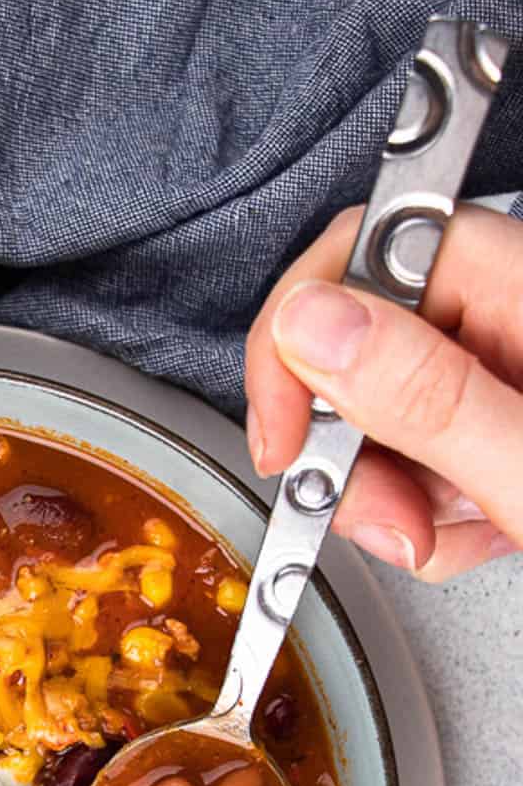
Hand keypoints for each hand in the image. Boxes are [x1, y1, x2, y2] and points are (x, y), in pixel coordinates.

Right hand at [244, 204, 522, 580]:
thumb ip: (429, 396)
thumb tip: (312, 325)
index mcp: (521, 286)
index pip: (361, 251)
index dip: (295, 340)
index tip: (286, 441)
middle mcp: (509, 307)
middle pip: (358, 340)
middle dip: (351, 450)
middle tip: (392, 520)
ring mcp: (505, 362)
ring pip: (384, 409)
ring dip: (400, 495)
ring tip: (466, 534)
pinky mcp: (505, 413)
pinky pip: (426, 450)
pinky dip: (438, 510)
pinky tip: (490, 530)